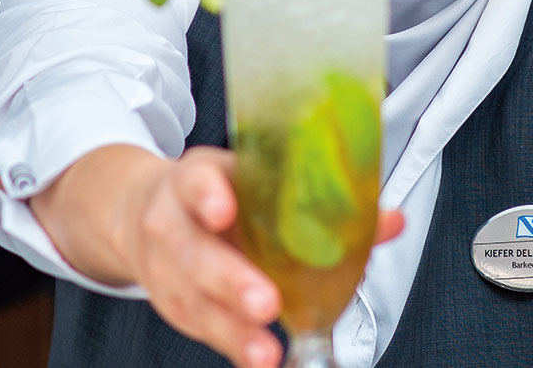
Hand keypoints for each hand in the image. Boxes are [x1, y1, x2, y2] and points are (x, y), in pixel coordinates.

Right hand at [33, 144, 405, 367]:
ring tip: (265, 350)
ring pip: (195, 300)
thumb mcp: (253, 181)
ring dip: (232, 329)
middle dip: (230, 280)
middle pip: (195, 253)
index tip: (223, 210)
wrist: (142, 213)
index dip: (207, 195)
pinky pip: (201, 327)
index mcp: (194, 181)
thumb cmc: (214, 195)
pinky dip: (232, 345)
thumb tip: (390, 220)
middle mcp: (172, 224)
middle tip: (265, 302)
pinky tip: (258, 357)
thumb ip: (319, 200)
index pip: (196, 182)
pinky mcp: (172, 305)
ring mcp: (166, 269)